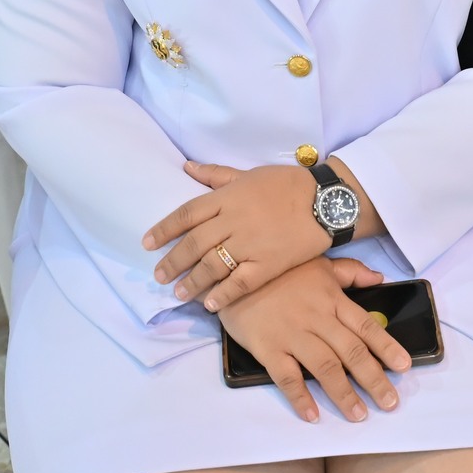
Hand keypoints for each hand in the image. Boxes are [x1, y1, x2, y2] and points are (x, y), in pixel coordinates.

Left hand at [146, 161, 329, 310]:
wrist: (324, 201)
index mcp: (227, 198)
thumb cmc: (286, 185)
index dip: (164, 230)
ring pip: (212, 266)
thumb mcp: (248, 174)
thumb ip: (216, 175)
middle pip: (194, 244)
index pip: (186, 214)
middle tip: (159, 276)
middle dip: (172, 262)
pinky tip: (209, 304)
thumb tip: (186, 167)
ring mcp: (250, 244)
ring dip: (192, 282)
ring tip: (178, 293)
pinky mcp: (268, 264)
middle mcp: (233, 221)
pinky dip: (222, 295)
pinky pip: (240, 283)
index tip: (147, 243)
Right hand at [217, 257, 411, 423]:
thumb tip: (379, 280)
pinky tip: (312, 415)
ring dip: (344, 394)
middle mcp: (317, 319)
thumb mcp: (317, 262)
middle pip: (351, 352)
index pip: (366, 326)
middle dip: (374, 380)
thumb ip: (349, 271)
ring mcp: (292, 334)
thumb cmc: (278, 267)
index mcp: (332, 299)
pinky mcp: (268, 348)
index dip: (387, 347)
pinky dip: (300, 398)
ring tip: (360, 415)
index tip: (404, 367)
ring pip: (325, 368)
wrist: (232, 270)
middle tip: (390, 403)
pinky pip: (287, 377)